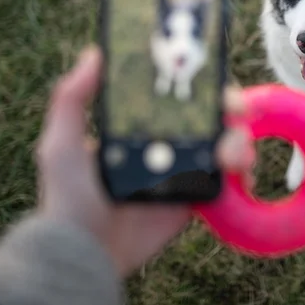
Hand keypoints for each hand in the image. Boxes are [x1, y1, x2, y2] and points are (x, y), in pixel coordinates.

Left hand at [34, 45, 254, 275]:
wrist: (85, 252)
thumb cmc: (68, 195)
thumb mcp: (62, 141)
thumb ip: (72, 97)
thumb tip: (95, 53)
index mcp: (140, 126)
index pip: (178, 95)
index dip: (200, 83)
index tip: (214, 74)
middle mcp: (167, 144)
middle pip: (210, 116)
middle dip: (230, 109)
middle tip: (236, 111)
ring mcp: (185, 171)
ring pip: (225, 144)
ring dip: (239, 141)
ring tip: (235, 153)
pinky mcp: (196, 199)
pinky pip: (228, 181)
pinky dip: (243, 173)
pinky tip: (242, 174)